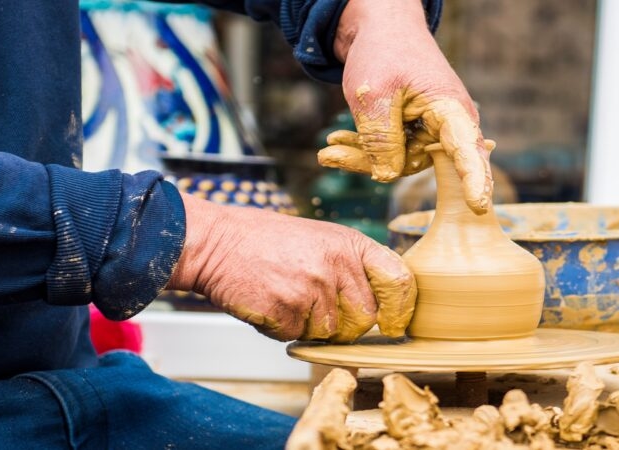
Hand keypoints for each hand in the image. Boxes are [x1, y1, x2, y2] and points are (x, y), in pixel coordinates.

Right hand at [166, 193, 416, 342]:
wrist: (218, 242)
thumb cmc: (268, 242)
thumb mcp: (320, 239)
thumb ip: (352, 267)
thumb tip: (380, 306)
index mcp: (350, 244)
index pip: (399, 279)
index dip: (400, 307)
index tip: (393, 323)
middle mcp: (337, 265)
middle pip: (364, 319)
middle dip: (343, 322)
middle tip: (313, 303)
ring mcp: (313, 289)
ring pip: (330, 332)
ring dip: (308, 325)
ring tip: (286, 295)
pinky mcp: (288, 311)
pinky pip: (297, 337)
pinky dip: (283, 328)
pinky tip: (270, 302)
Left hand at [318, 0, 491, 214]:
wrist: (378, 28)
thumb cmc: (382, 52)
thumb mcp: (372, 95)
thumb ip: (380, 139)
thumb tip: (386, 177)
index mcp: (450, 109)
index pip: (467, 149)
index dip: (475, 179)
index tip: (478, 204)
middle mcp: (447, 125)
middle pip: (415, 162)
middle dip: (372, 162)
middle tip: (327, 156)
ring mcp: (430, 131)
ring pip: (397, 161)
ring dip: (361, 155)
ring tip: (327, 149)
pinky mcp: (413, 133)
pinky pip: (391, 152)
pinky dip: (363, 149)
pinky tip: (336, 143)